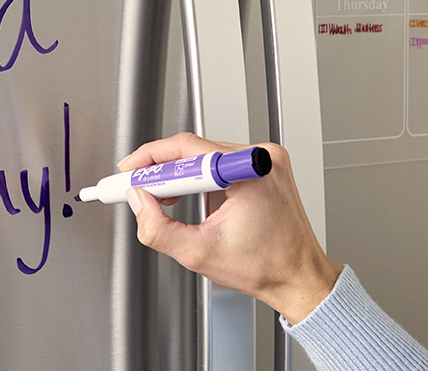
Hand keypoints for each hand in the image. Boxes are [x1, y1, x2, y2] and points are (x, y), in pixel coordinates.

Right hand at [117, 133, 342, 323]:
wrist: (298, 277)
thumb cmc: (266, 267)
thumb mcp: (198, 252)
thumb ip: (157, 228)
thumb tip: (137, 202)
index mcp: (250, 172)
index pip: (186, 149)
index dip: (150, 160)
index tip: (128, 172)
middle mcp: (262, 158)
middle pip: (194, 149)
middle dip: (161, 171)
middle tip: (136, 188)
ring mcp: (266, 161)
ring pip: (205, 156)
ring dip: (181, 176)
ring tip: (164, 200)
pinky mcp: (265, 168)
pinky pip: (221, 163)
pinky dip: (200, 179)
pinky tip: (191, 199)